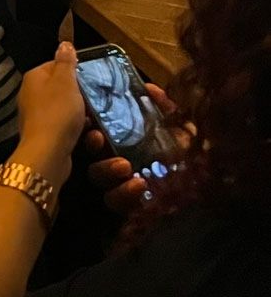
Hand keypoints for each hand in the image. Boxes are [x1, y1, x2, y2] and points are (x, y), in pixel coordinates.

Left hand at [16, 42, 85, 170]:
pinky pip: (63, 127)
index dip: (74, 70)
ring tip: (95, 121)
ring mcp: (35, 116)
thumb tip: (64, 44)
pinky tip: (87, 135)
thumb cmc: (58, 112)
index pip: (55, 65)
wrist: (47, 153)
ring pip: (64, 110)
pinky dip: (75, 130)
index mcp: (34, 77)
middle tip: (96, 101)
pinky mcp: (43, 135)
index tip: (90, 79)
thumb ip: (67, 62)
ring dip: (81, 115)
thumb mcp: (66, 82)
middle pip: (60, 89)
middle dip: (79, 96)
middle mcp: (30, 95)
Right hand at [83, 83, 191, 215]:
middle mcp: (117, 161)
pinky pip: (117, 204)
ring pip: (98, 179)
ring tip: (125, 167)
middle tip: (99, 139)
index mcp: (125, 140)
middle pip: (90, 150)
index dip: (87, 123)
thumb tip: (150, 88)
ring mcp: (121, 186)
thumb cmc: (193, 154)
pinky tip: (140, 185)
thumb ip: (167, 109)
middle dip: (92, 147)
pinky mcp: (131, 207)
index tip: (89, 118)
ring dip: (106, 171)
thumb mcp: (184, 126)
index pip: (96, 130)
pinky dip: (124, 194)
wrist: (210, 188)